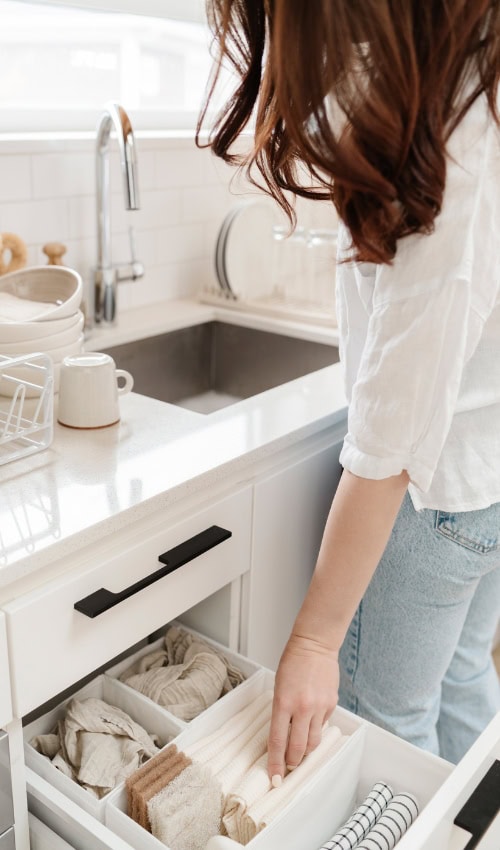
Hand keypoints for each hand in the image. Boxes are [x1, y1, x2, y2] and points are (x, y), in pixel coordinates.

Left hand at [267, 633, 338, 780]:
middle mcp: (302, 708)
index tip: (275, 777)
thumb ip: (282, 712)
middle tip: (289, 766)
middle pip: (298, 748)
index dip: (276, 763)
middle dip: (292, 762)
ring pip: (313, 742)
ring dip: (305, 750)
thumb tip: (285, 736)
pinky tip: (311, 721)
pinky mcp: (332, 704)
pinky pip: (323, 725)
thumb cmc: (292, 663)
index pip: (277, 741)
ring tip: (300, 749)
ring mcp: (319, 707)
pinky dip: (316, 728)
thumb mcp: (279, 688)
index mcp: (283, 702)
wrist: (314, 645)